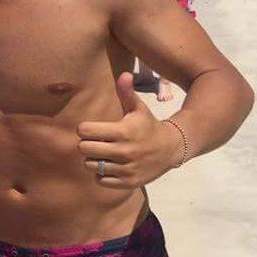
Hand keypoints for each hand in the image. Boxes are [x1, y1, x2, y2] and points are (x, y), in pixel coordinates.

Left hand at [77, 73, 183, 187]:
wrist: (172, 148)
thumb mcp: (138, 109)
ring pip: (90, 165)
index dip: (84, 129)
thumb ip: (127, 93)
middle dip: (86, 144)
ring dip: (93, 160)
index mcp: (123, 131)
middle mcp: (125, 151)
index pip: (85, 131)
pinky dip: (101, 174)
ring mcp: (127, 168)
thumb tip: (123, 74)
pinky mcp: (129, 182)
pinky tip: (110, 166)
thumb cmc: (148, 126)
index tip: (90, 129)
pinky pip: (100, 180)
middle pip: (84, 149)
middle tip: (95, 142)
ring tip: (103, 154)